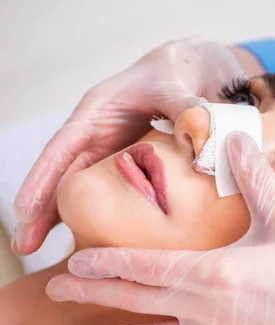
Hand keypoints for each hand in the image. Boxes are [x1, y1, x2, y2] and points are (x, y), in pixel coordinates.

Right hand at [12, 39, 245, 253]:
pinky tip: (87, 239)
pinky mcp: (124, 164)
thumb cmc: (175, 75)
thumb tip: (200, 144)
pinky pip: (106, 190)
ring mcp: (107, 150)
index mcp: (99, 112)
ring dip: (60, 216)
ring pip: (79, 185)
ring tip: (35, 251)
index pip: (64, 145)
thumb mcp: (178, 88)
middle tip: (24, 246)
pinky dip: (95, 212)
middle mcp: (96, 134)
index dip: (44, 177)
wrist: (187, 73)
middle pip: (62, 172)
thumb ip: (187, 110)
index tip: (24, 210)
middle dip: (41, 208)